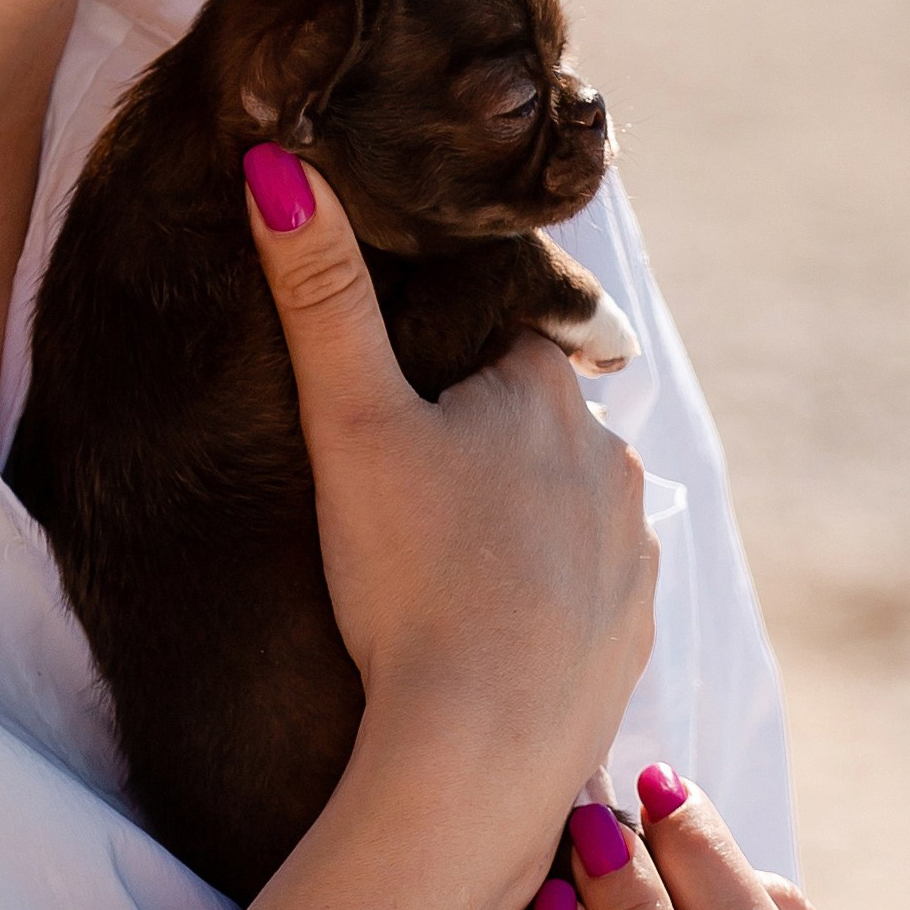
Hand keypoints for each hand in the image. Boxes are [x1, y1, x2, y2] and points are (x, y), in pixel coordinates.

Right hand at [244, 152, 656, 906]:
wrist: (477, 750)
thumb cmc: (409, 577)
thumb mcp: (347, 423)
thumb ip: (318, 294)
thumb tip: (278, 159)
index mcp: (545, 396)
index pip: (496, 338)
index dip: (438, 361)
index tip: (391, 398)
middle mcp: (612, 463)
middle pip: (535, 426)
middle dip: (479, 444)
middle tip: (397, 489)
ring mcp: (632, 557)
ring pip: (565, 510)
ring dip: (513, 525)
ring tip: (434, 567)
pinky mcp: (629, 642)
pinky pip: (583, 598)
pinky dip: (539, 605)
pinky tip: (481, 633)